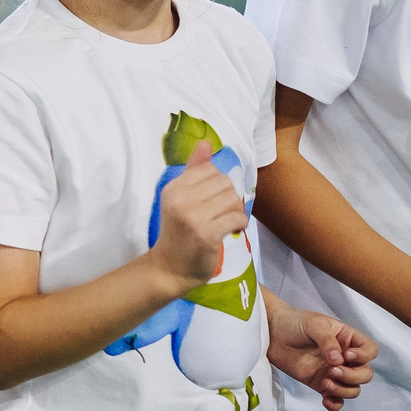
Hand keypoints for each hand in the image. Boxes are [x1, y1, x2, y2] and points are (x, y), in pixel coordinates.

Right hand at [148, 143, 245, 294]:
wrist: (170, 267)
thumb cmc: (177, 232)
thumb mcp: (179, 198)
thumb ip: (193, 171)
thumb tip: (206, 143)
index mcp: (173, 188)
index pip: (209, 169)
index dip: (217, 183)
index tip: (213, 199)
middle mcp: (181, 200)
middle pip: (224, 182)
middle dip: (229, 196)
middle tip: (223, 211)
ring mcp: (193, 217)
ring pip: (232, 199)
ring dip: (236, 210)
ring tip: (228, 220)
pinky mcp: (206, 234)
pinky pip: (236, 218)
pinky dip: (240, 223)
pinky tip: (233, 229)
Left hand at [266, 306, 374, 409]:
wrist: (270, 333)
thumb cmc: (294, 322)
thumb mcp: (314, 324)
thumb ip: (328, 341)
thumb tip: (339, 360)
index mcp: (347, 338)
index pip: (370, 350)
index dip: (364, 356)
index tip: (348, 355)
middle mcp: (344, 357)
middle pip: (365, 374)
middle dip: (353, 376)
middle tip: (332, 370)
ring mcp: (333, 372)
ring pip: (353, 389)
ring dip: (343, 389)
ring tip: (325, 382)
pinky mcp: (320, 383)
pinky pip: (336, 399)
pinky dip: (335, 403)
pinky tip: (325, 400)